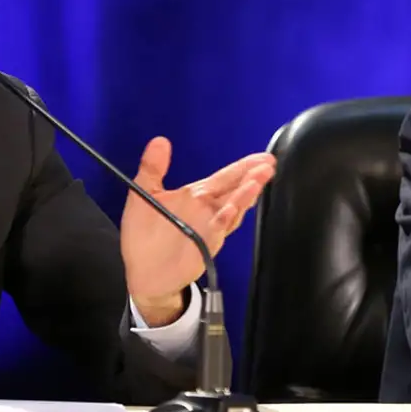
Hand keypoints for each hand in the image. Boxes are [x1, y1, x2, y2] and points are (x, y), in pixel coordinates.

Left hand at [120, 137, 275, 324]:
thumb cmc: (144, 234)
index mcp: (196, 196)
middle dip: (252, 178)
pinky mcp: (203, 246)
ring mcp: (208, 228)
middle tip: (268, 165)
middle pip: (234, 190)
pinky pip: (217, 231)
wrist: (141, 271)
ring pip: (231, 209)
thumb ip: (152, 168)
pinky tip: (231, 209)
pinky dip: (224, 220)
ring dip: (244, 196)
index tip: (263, 158)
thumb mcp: (144, 194)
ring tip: (256, 182)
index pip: (224, 178)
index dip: (243, 167)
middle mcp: (207, 210)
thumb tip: (160, 140)